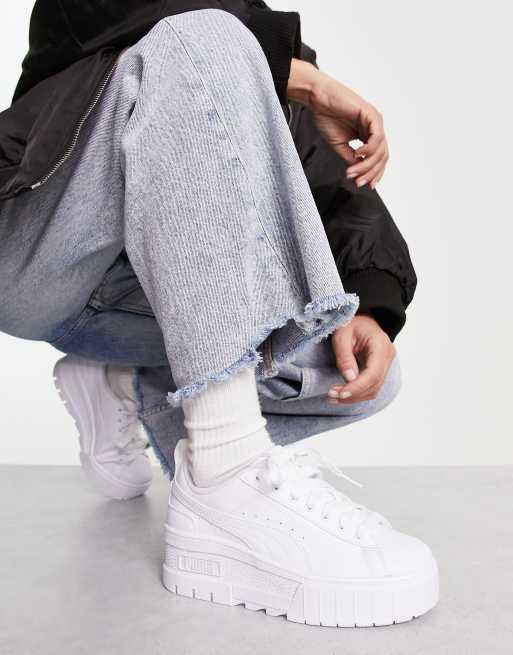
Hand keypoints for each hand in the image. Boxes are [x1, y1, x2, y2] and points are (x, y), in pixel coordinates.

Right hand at [287, 59, 388, 188]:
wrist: (318, 100)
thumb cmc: (327, 117)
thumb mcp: (340, 145)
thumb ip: (351, 158)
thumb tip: (358, 172)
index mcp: (368, 135)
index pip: (378, 158)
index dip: (373, 174)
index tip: (364, 185)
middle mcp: (374, 129)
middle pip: (382, 157)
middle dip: (370, 172)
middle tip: (358, 182)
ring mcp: (375, 122)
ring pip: (380, 150)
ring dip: (367, 164)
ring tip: (353, 171)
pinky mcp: (371, 115)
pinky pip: (376, 138)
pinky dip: (368, 150)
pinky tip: (357, 155)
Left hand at [328, 314, 394, 403]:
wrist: (361, 318)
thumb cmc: (351, 322)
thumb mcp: (342, 335)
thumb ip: (345, 356)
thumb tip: (349, 379)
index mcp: (381, 345)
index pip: (373, 373)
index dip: (358, 387)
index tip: (341, 394)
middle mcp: (387, 357)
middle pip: (374, 384)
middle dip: (353, 394)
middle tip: (331, 395)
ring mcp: (385, 364)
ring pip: (373, 389)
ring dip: (353, 397)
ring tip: (332, 397)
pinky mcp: (378, 370)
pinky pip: (370, 387)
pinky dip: (356, 393)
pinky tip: (341, 395)